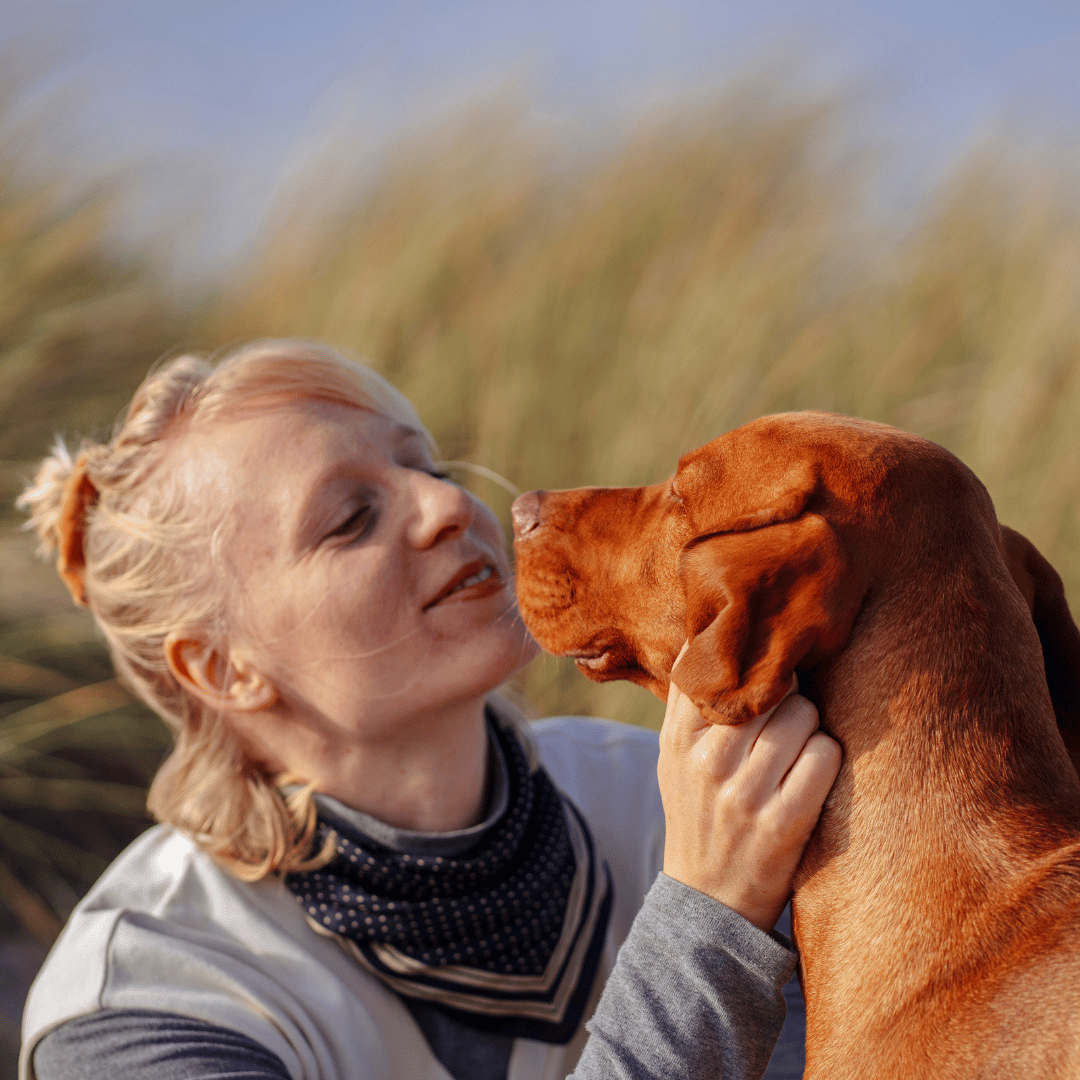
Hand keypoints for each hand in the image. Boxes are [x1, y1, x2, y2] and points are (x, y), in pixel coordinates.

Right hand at [658, 658, 840, 933]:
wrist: (709, 901)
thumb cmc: (697, 812)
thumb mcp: (673, 757)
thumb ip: (688, 700)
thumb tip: (708, 631)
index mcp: (678, 739)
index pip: (718, 669)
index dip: (750, 661)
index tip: (762, 663)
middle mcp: (708, 762)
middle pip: (772, 688)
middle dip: (787, 693)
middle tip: (785, 711)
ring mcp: (746, 795)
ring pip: (803, 716)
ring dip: (809, 725)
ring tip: (796, 745)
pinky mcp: (784, 824)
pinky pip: (825, 756)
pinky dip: (826, 756)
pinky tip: (811, 771)